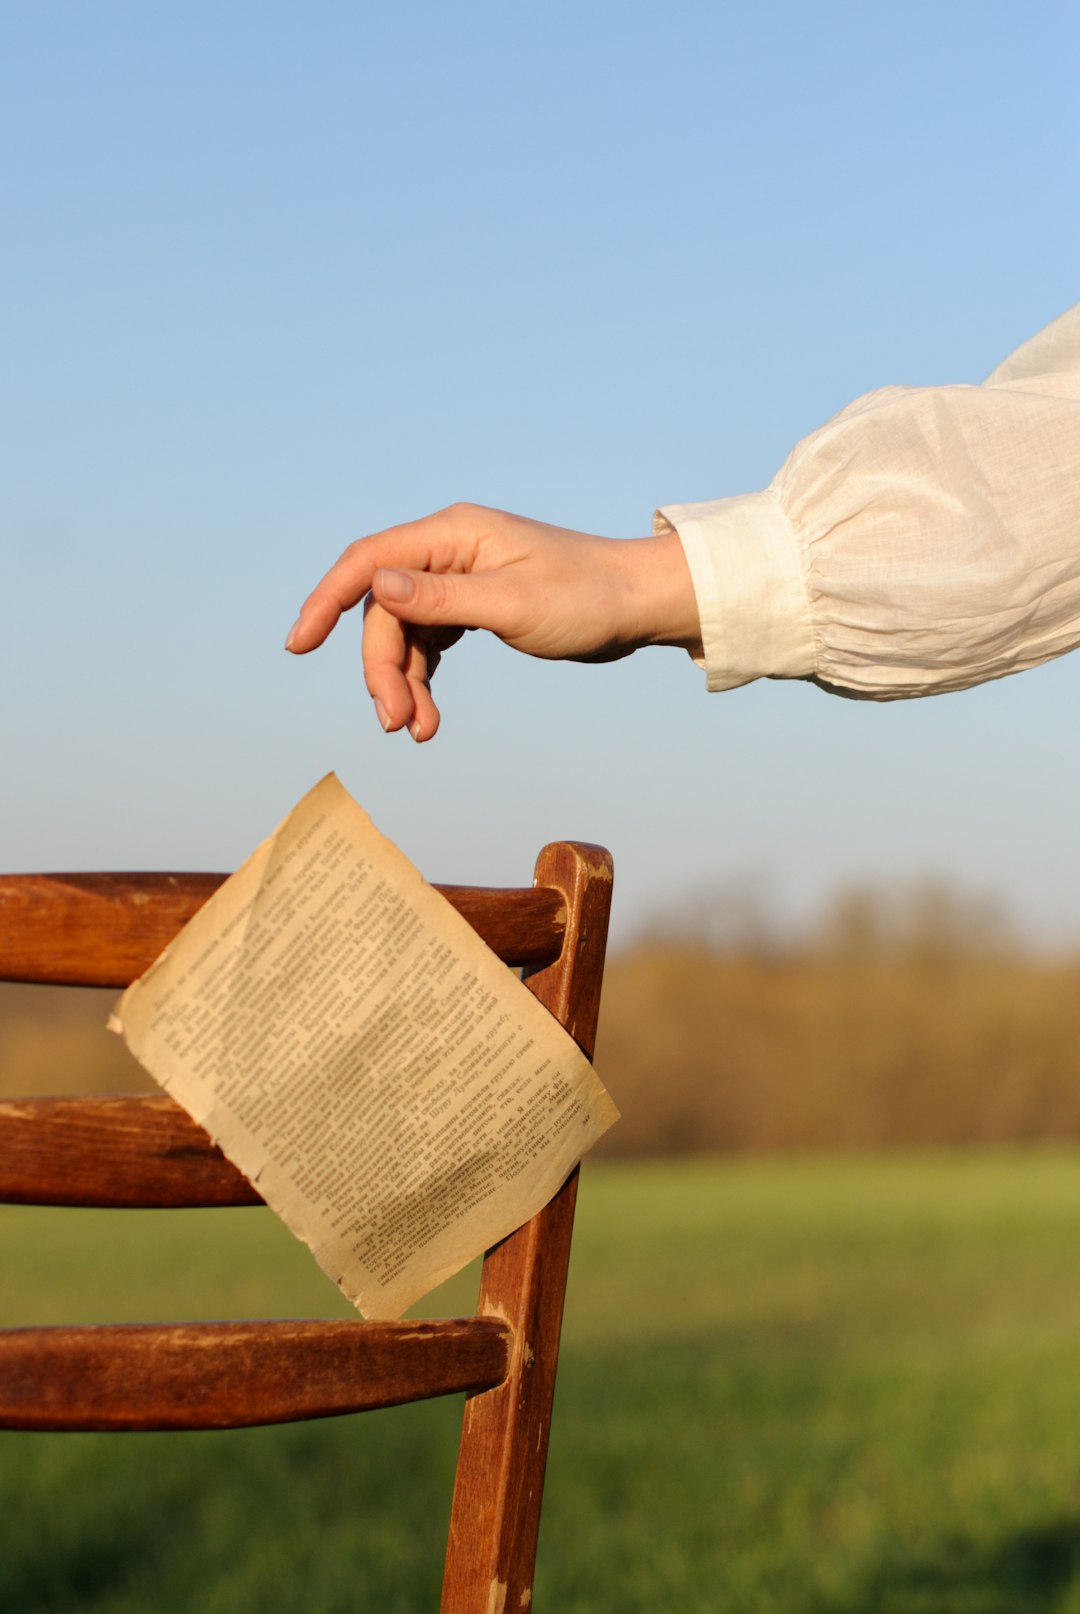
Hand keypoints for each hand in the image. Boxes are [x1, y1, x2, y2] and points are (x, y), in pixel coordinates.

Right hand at [285, 503, 701, 740]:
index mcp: (451, 535)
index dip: (327, 601)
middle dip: (383, 668)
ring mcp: (459, 577)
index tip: (299, 644)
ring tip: (419, 730)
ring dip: (405, 682)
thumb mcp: (512, 604)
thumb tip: (376, 587)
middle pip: (384, 610)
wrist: (635, 604)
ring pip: (405, 632)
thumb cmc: (585, 598)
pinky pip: (430, 642)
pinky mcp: (473, 604)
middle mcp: (447, 550)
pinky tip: (430, 715)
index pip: (368, 563)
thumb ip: (440, 598)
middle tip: (395, 723)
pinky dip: (426, 679)